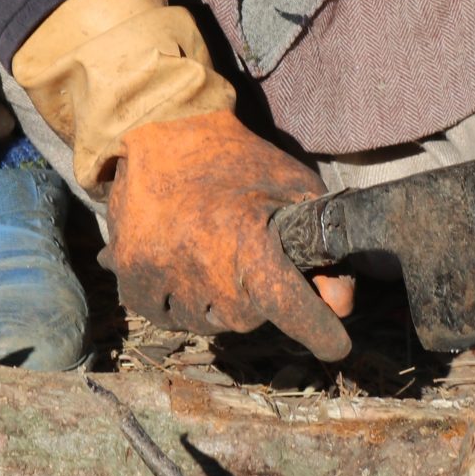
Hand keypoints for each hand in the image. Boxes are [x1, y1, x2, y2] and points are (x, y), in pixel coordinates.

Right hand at [106, 109, 352, 362]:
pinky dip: (177, 303)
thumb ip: (324, 251)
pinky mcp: (132, 273)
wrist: (167, 129)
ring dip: (216, 303)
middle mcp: (206, 269)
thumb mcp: (296, 191)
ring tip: (215, 257)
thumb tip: (342, 306)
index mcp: (252, 244)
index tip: (337, 346)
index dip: (321, 333)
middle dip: (257, 298)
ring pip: (204, 322)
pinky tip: (185, 270)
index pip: (293, 311)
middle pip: (248, 320)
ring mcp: (165, 274)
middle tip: (250, 259)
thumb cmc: (241, 160)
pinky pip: (164, 316)